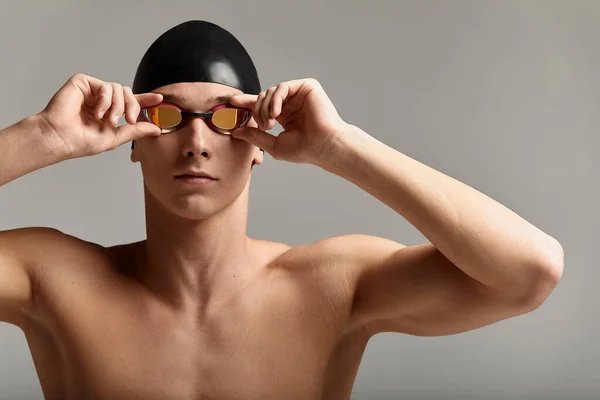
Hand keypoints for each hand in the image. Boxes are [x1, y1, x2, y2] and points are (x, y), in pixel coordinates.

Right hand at [36, 73, 162, 158]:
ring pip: (119, 88)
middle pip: (128, 92)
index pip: (131, 102)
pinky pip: (106, 85)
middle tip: (128, 120)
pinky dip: (105, 100)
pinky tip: (96, 112)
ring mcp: (92, 90)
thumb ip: (136, 130)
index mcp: (109, 111)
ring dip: (117, 106)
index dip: (146, 99)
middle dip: (132, 106)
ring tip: (105, 119)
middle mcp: (101, 99)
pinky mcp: (82, 82)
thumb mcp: (115, 137)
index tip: (159, 99)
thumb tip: (157, 129)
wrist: (61, 138)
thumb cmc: (82, 141)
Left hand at [229, 78, 348, 164]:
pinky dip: (275, 99)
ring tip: (270, 123)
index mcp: (284, 115)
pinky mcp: (306, 86)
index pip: (261, 105)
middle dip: (256, 111)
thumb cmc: (304, 149)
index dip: (246, 103)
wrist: (324, 146)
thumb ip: (255, 136)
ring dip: (265, 108)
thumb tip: (236, 131)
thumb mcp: (274, 144)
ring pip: (269, 92)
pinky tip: (277, 114)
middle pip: (262, 97)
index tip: (231, 103)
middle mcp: (291, 103)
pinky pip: (281, 87)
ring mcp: (299, 94)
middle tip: (263, 126)